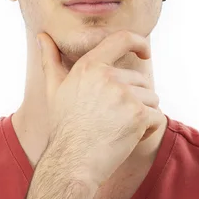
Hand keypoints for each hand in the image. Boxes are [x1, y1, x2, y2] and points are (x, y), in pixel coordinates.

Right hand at [37, 29, 165, 188]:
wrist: (71, 163)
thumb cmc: (63, 127)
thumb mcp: (54, 89)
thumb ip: (50, 59)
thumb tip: (41, 36)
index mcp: (90, 66)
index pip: (123, 38)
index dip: (139, 43)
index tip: (145, 54)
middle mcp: (108, 75)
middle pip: (141, 80)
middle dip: (134, 100)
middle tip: (111, 120)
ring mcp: (124, 94)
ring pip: (151, 99)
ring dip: (142, 115)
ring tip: (118, 129)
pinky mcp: (138, 114)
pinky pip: (157, 117)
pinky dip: (148, 130)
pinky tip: (128, 139)